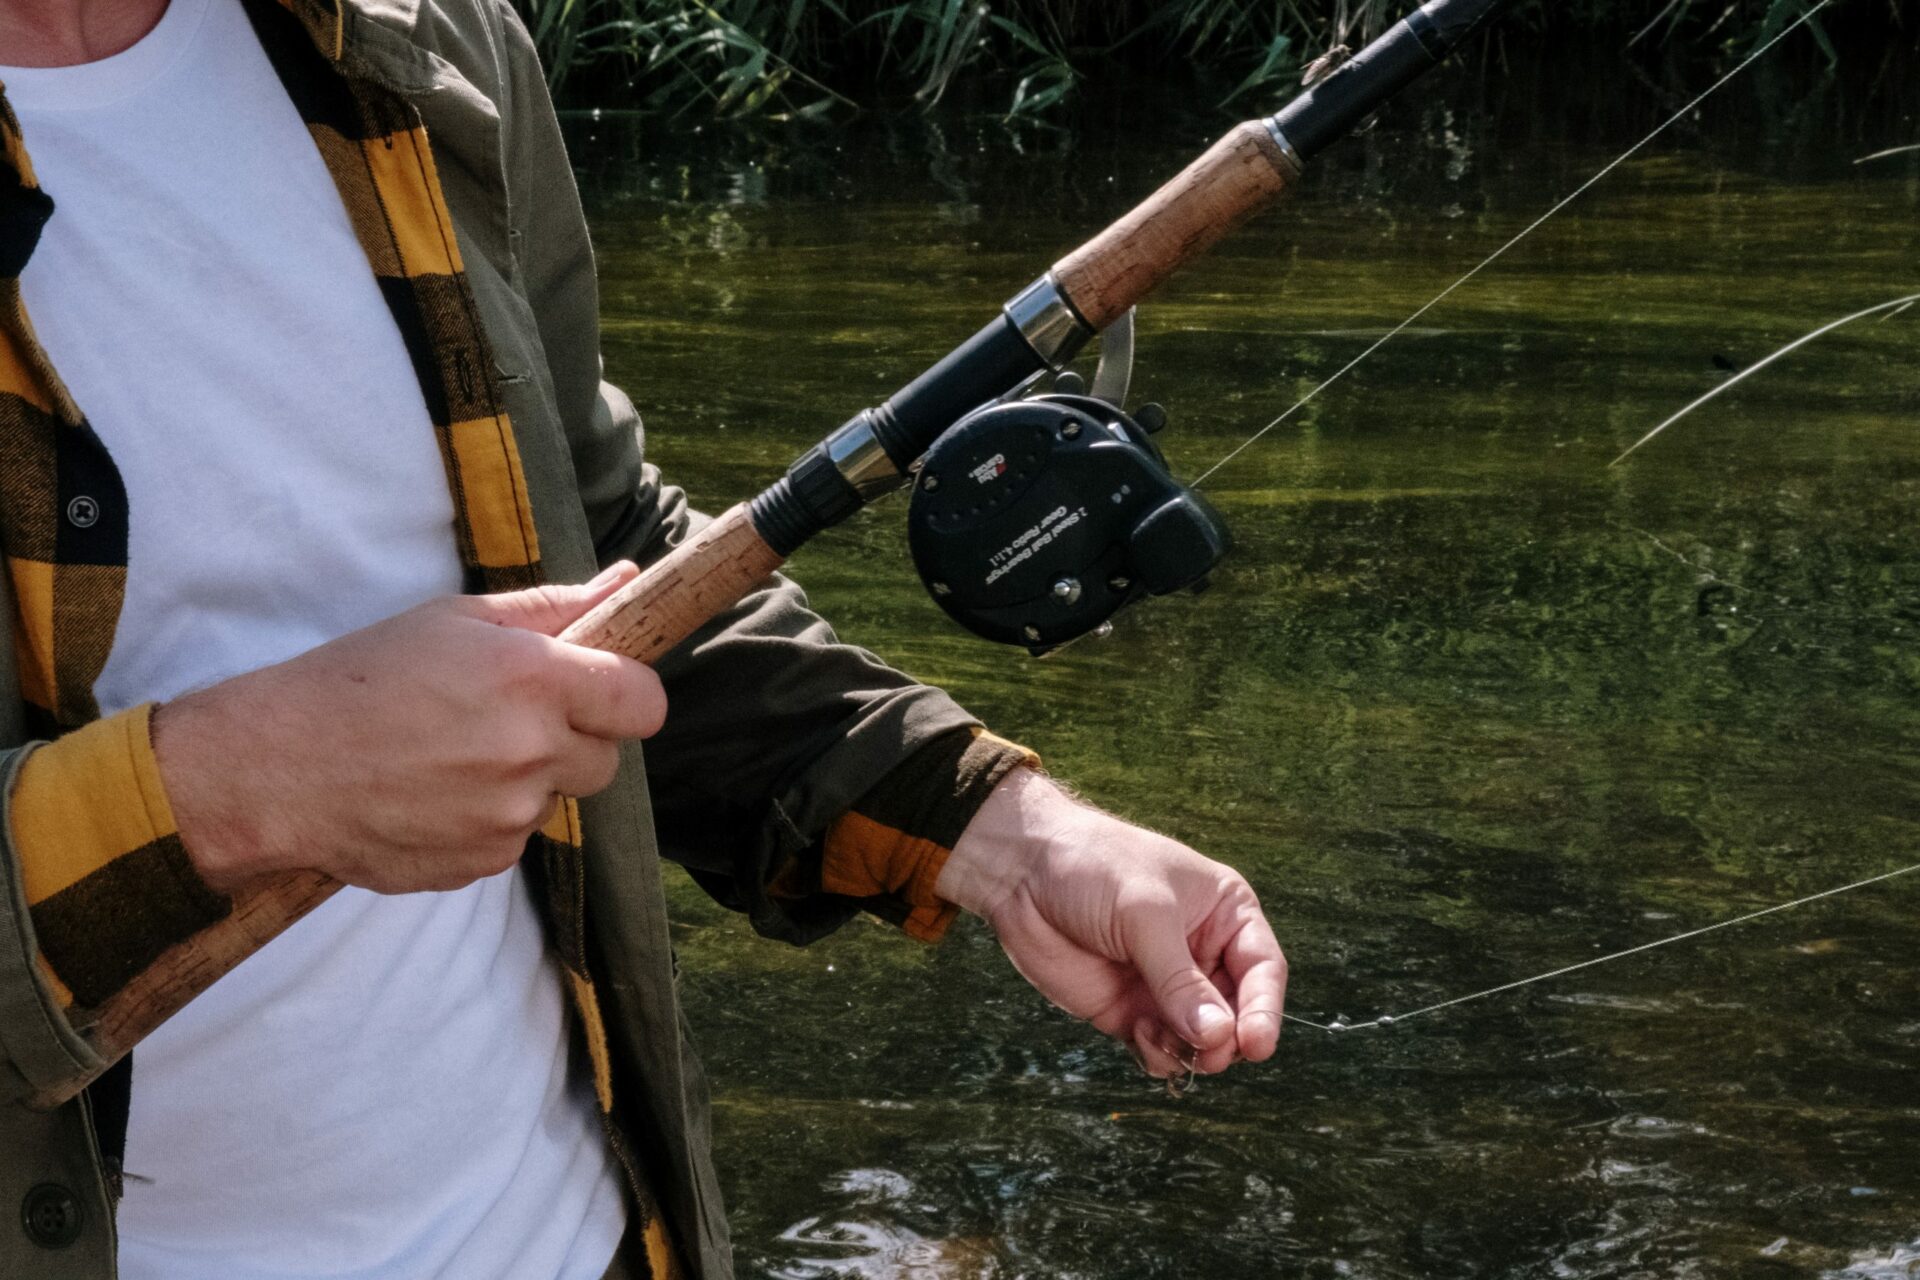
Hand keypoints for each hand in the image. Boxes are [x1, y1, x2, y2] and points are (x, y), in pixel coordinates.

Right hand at [154, 563, 666, 894]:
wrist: (274, 767)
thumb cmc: (361, 677)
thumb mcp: (456, 620)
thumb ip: (554, 607)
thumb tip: (627, 582)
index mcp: (533, 679)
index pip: (645, 704)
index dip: (627, 696)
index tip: (601, 691)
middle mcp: (530, 751)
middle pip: (607, 759)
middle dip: (573, 740)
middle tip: (507, 720)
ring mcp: (508, 815)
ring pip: (557, 800)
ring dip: (526, 782)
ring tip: (454, 756)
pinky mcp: (483, 862)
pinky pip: (514, 839)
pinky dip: (487, 821)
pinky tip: (432, 794)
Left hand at [938, 768, 1285, 1079]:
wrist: (1022, 871)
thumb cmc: (1094, 867)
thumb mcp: (1144, 915)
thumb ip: (1179, 980)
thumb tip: (1217, 1037)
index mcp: (1225, 914)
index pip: (1263, 970)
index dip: (1265, 1010)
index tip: (1256, 1046)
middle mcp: (1202, 953)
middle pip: (1237, 1015)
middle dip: (1225, 1041)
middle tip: (1205, 1052)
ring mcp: (1165, 986)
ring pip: (1201, 1041)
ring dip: (1189, 1052)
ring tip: (1157, 1037)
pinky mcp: (1129, 1011)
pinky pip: (1161, 1050)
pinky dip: (1157, 1055)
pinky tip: (1137, 1035)